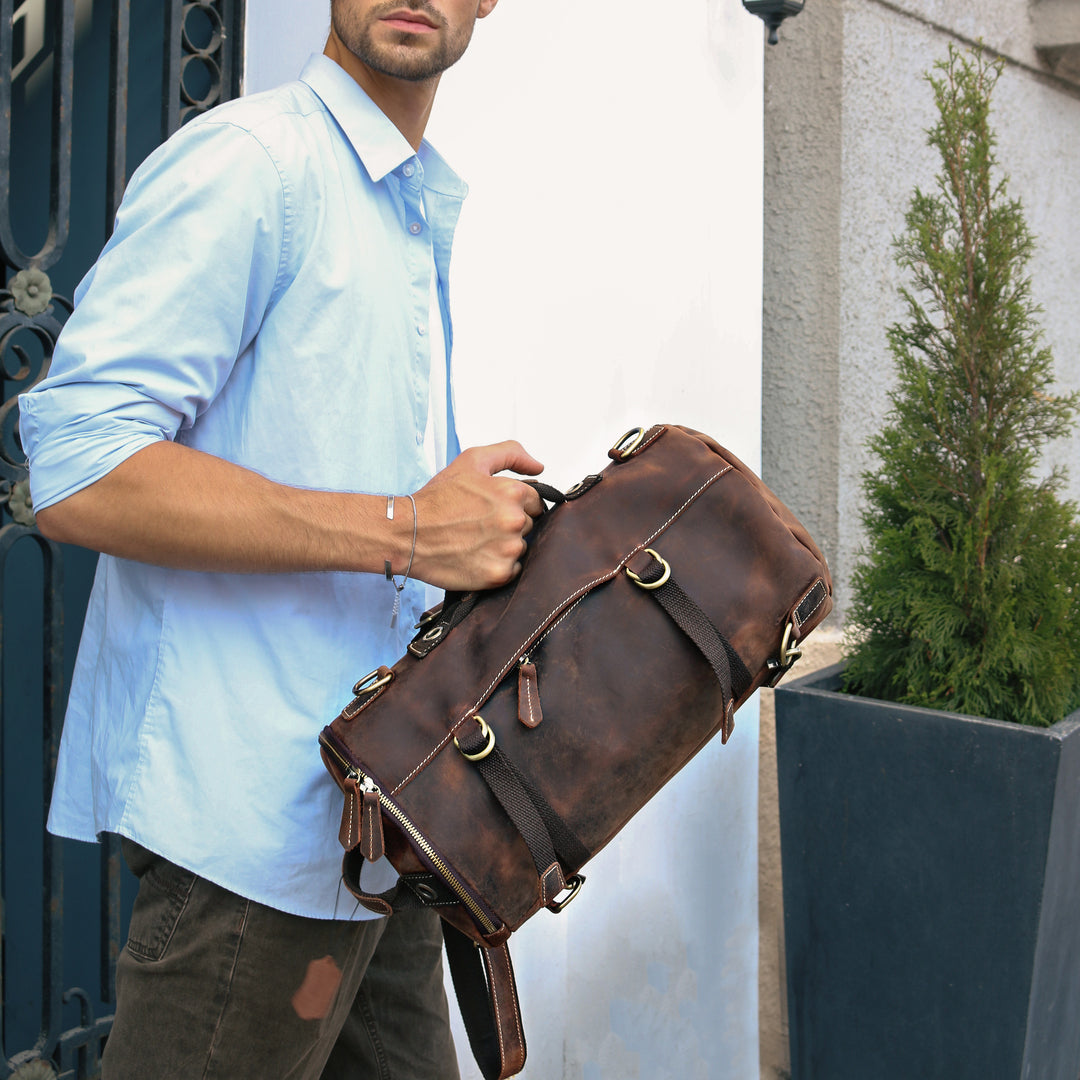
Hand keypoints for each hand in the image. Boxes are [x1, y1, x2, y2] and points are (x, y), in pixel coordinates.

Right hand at [410, 441, 544, 590]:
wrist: (407, 533)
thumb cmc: (437, 498)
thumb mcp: (472, 460)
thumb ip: (511, 454)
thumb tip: (539, 467)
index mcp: (512, 492)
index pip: (535, 502)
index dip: (514, 504)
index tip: (491, 509)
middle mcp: (514, 520)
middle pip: (528, 525)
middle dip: (508, 524)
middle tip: (478, 524)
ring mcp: (507, 549)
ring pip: (520, 548)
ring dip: (503, 545)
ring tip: (474, 540)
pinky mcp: (498, 574)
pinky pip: (512, 570)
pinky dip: (497, 566)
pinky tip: (475, 556)